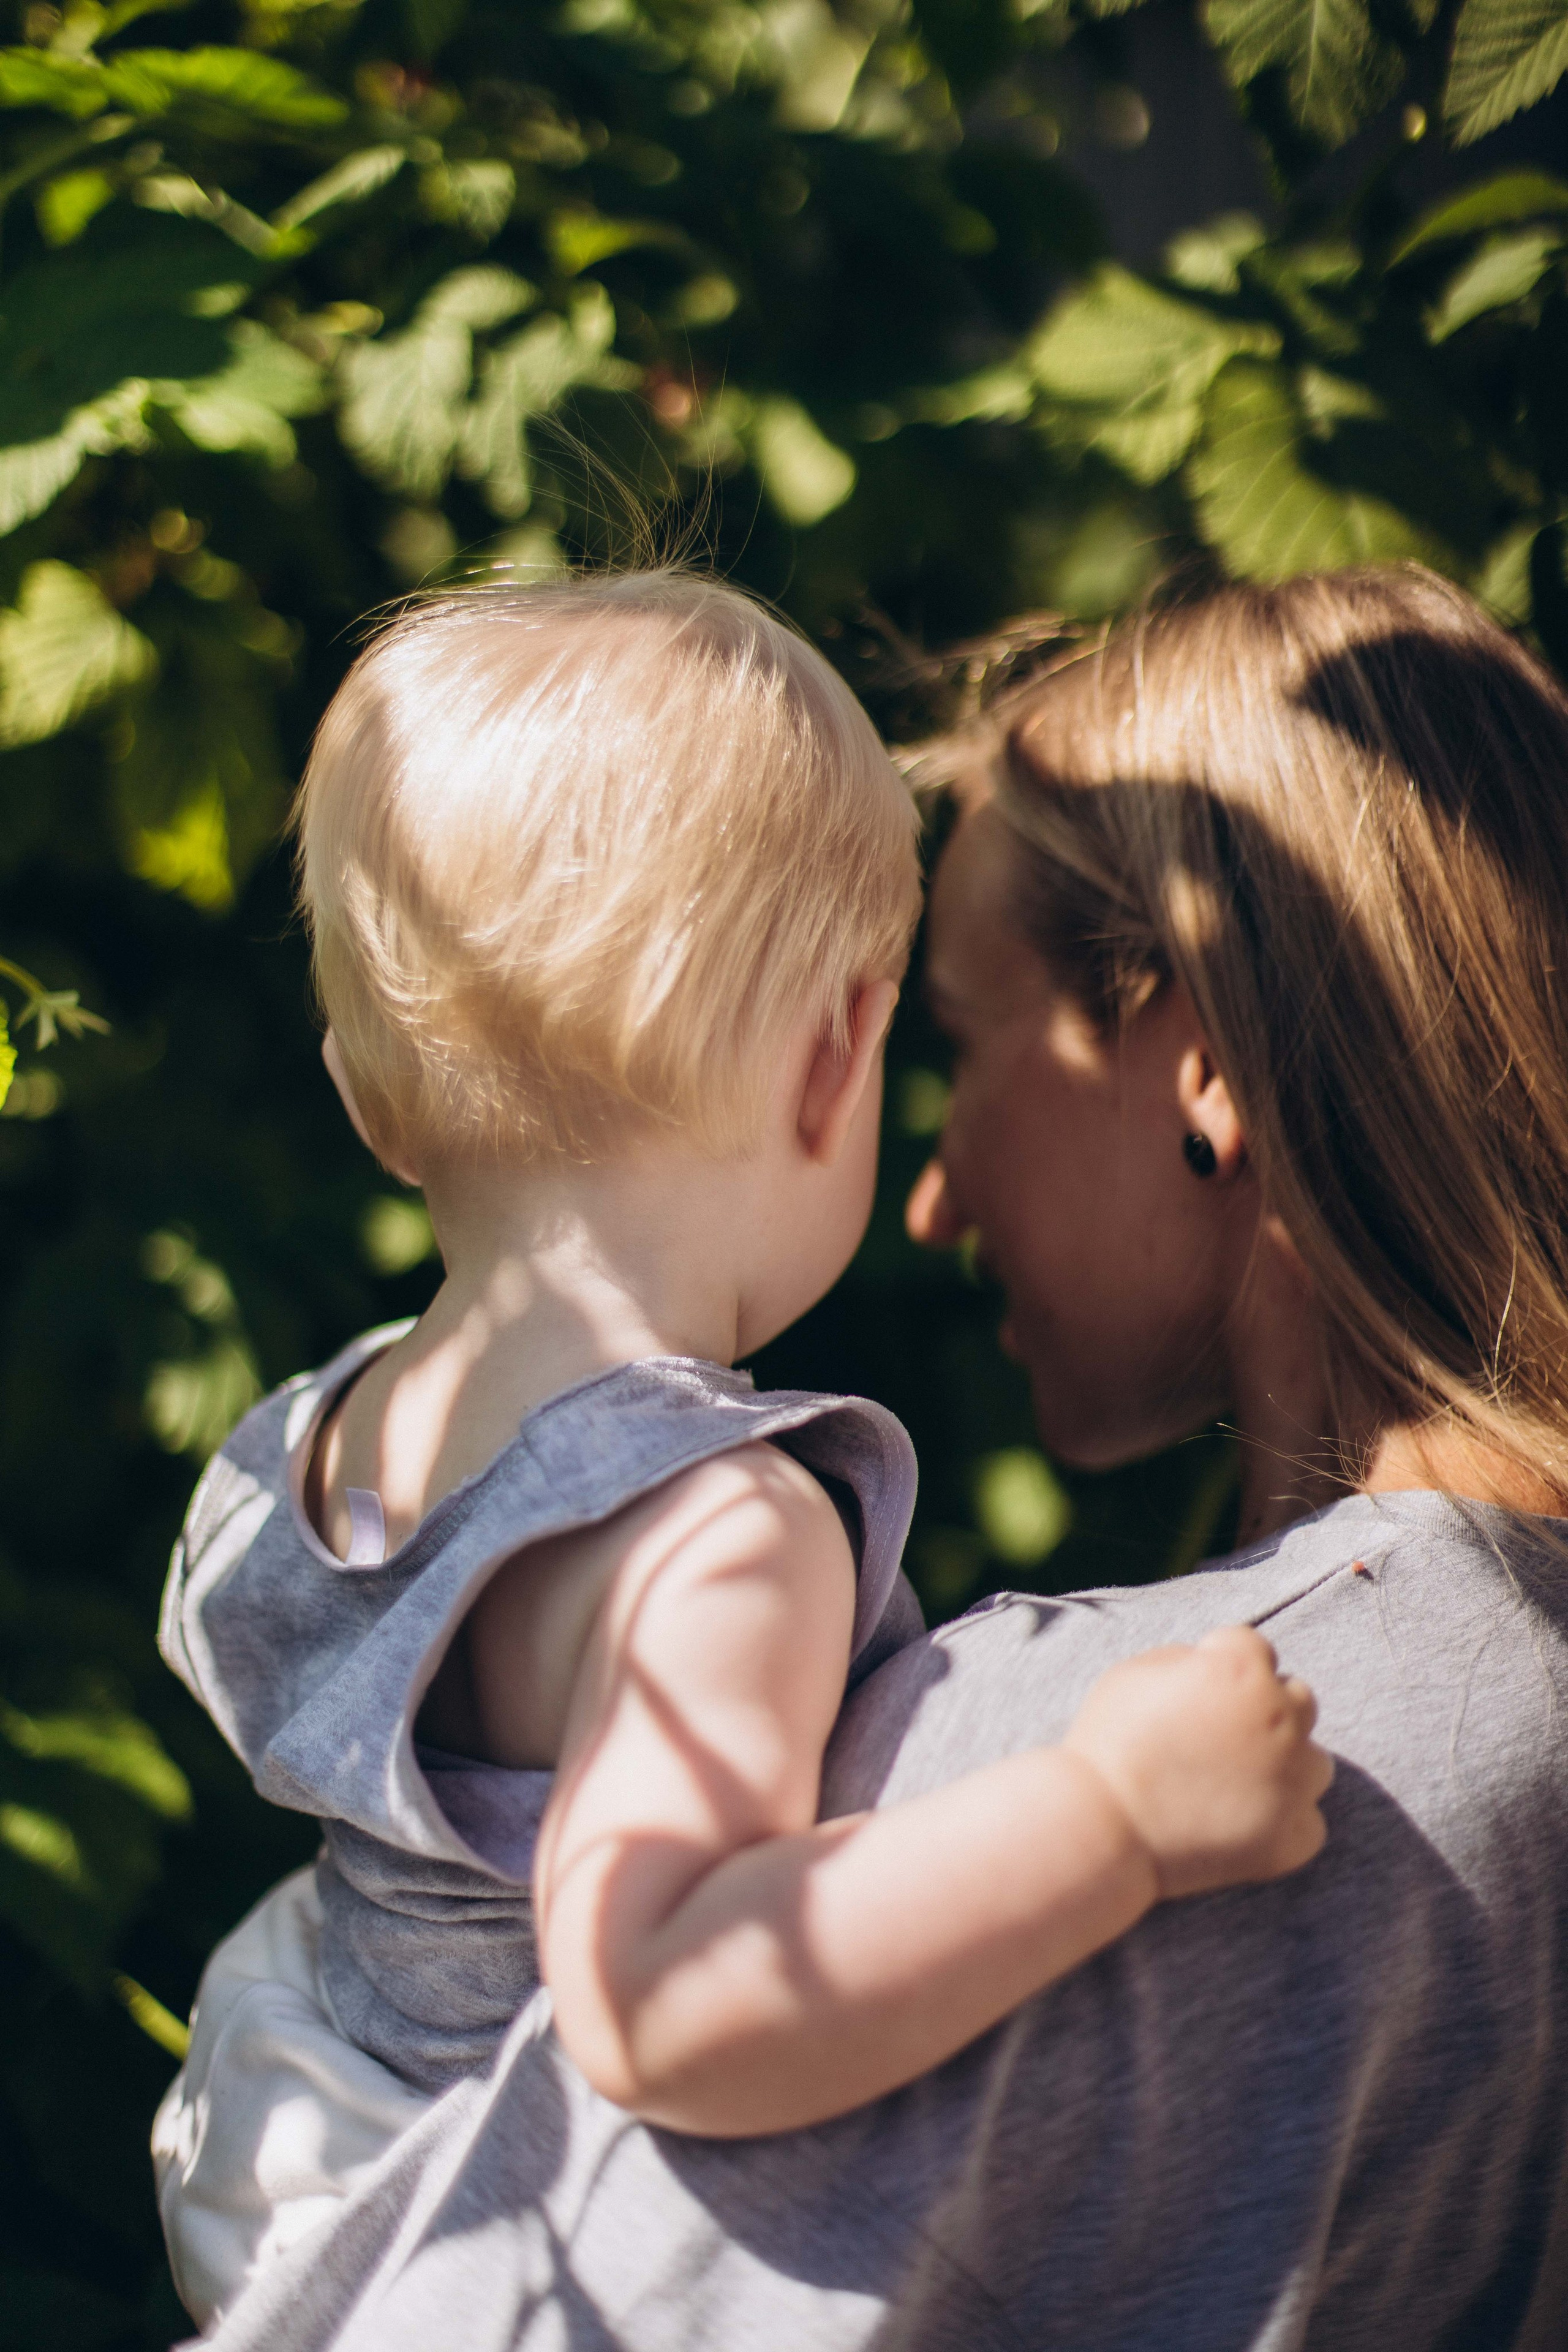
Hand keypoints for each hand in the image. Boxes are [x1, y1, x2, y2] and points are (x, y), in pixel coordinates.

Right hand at [1062, 1625, 1333, 1900]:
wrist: (1103, 1826)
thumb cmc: (1111, 1740)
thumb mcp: (1137, 1671)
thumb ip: (1192, 1659)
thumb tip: (1219, 1667)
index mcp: (1243, 1667)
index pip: (1255, 1650)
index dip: (1221, 1667)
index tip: (1195, 1694)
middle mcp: (1282, 1717)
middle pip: (1297, 1699)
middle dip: (1263, 1711)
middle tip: (1217, 1739)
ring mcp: (1294, 1780)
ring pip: (1314, 1761)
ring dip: (1284, 1765)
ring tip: (1233, 1783)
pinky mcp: (1295, 1836)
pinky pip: (1308, 1821)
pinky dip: (1281, 1822)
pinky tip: (1237, 1823)